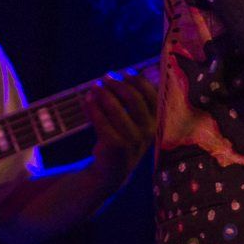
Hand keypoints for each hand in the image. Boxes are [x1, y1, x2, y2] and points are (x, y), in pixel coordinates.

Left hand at [84, 68, 158, 187]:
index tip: (125, 73)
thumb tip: (116, 75)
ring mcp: (132, 140)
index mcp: (156, 121)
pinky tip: (86, 99)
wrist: (112, 170)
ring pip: (115, 108)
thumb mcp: (134, 121)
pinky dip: (92, 107)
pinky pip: (101, 120)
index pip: (152, 95)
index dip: (138, 81)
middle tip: (106, 77)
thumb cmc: (123, 137)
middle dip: (118, 84)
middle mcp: (148, 131)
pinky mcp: (115, 146)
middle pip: (133, 98)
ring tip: (94, 87)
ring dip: (103, 93)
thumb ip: (131, 100)